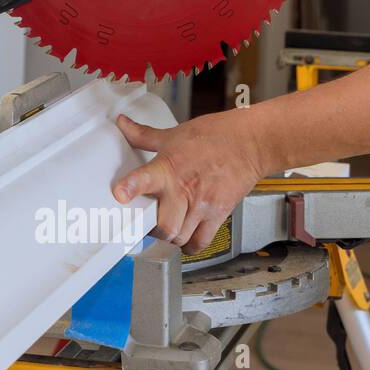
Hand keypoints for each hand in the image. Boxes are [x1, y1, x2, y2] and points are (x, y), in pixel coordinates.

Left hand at [111, 111, 269, 252]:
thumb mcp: (173, 134)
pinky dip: (190, 246)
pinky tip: (185, 239)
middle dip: (151, 230)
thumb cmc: (213, 136)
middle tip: (147, 224)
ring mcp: (203, 204)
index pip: (145, 178)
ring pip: (180, 237)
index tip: (119, 195)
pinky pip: (201, 242)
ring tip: (166, 229)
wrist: (250, 142)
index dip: (131, 187)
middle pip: (164, 226)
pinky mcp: (219, 214)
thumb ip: (143, 135)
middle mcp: (184, 189)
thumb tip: (122, 123)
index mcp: (168, 167)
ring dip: (170, 238)